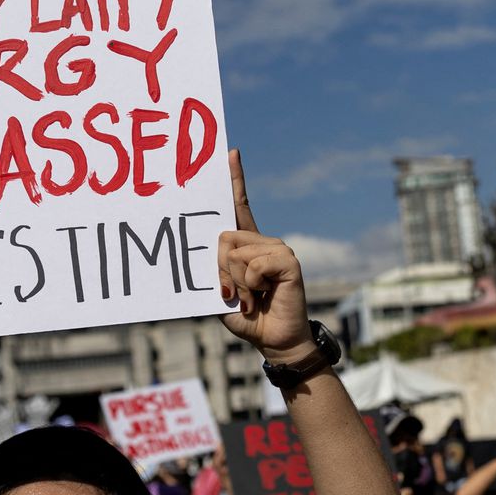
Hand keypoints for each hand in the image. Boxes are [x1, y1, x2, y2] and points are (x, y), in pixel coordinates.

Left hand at [217, 150, 311, 361]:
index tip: (230, 154)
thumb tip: (207, 252)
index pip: (240, 207)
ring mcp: (278, 249)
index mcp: (247, 245)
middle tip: (233, 293)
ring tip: (251, 298)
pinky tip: (264, 295)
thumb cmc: (246, 318)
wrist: (274, 341)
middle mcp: (263, 242)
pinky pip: (255, 264)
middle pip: (224, 237)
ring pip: (236, 253)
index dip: (235, 181)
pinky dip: (251, 284)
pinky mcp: (289, 261)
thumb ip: (213, 272)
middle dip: (221, 270)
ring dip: (236, 283)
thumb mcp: (220, 294)